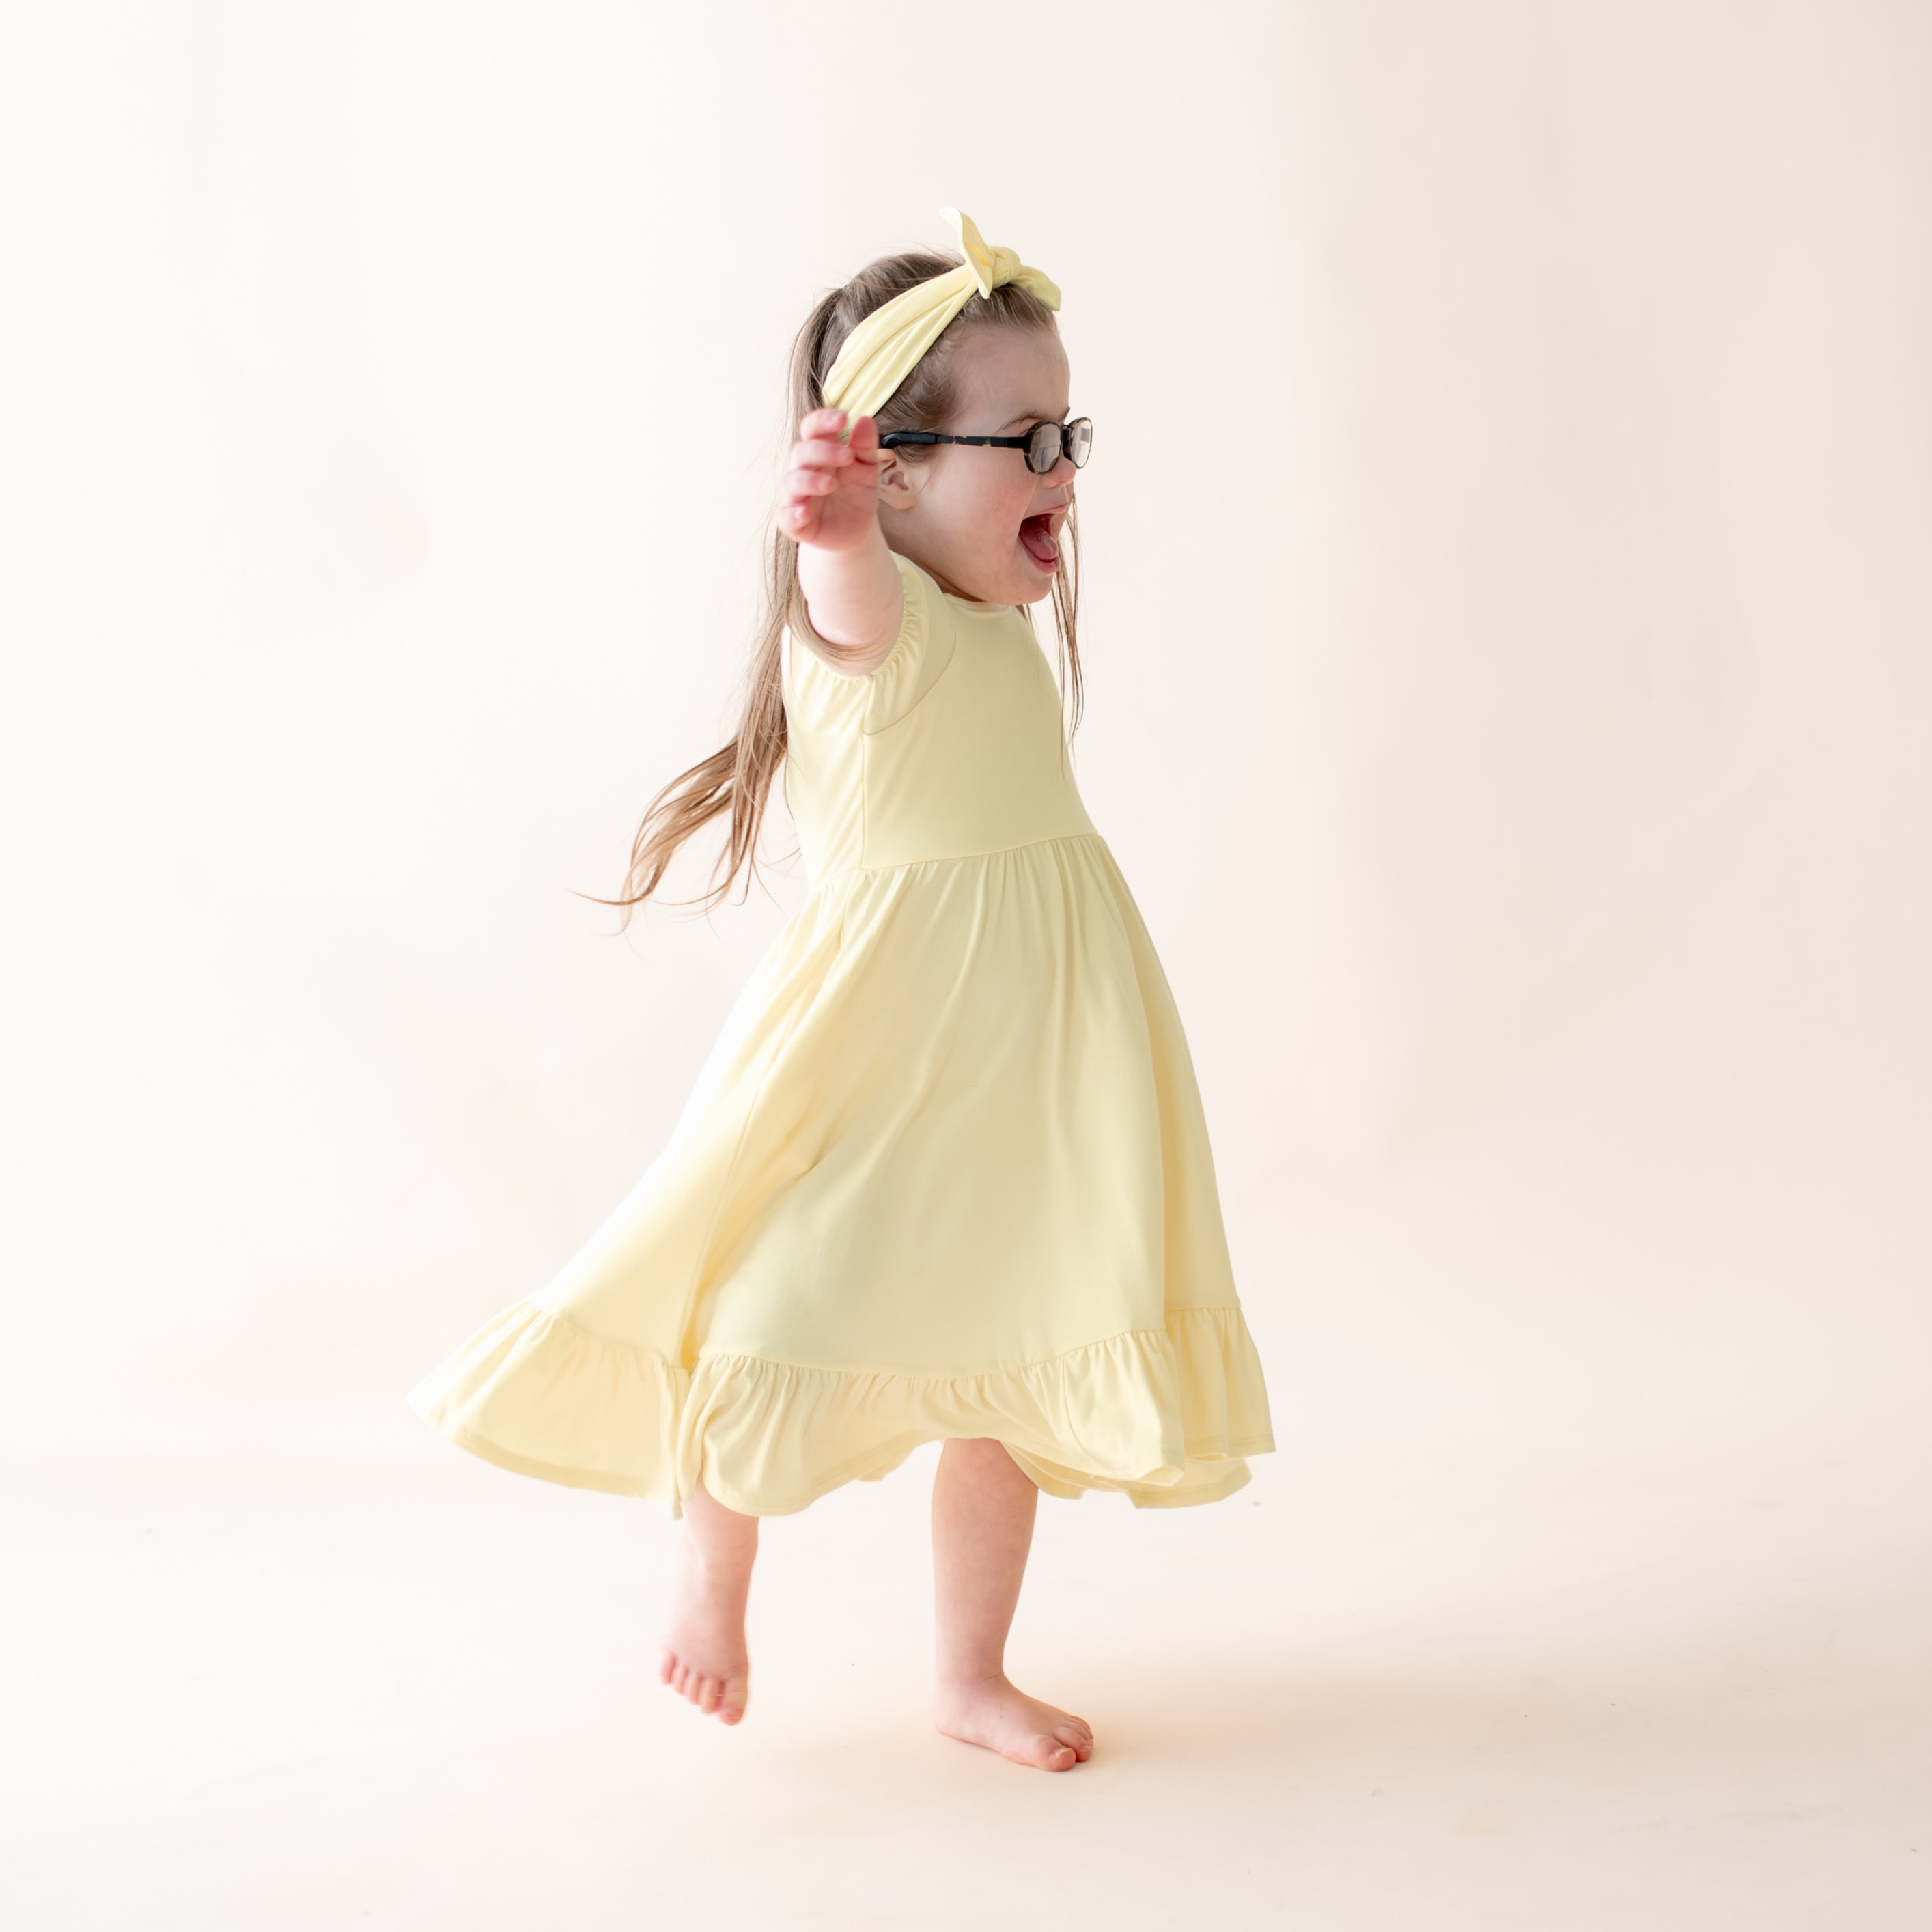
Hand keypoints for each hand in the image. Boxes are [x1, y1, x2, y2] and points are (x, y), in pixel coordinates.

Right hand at [778, 410, 881, 552]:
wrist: (858, 531)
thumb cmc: (858, 494)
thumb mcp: (869, 469)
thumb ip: (866, 446)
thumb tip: (864, 420)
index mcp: (821, 451)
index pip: (812, 428)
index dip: (823, 421)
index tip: (843, 418)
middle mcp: (805, 470)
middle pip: (801, 452)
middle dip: (822, 452)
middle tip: (848, 457)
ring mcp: (798, 496)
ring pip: (791, 482)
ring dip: (809, 481)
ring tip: (831, 485)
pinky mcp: (796, 523)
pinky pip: (785, 517)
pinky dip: (792, 514)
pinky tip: (804, 513)